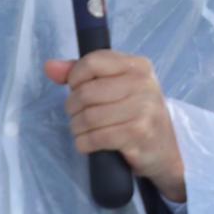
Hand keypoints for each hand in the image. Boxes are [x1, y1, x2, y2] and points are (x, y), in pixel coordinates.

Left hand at [44, 51, 185, 200]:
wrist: (164, 151)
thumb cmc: (136, 115)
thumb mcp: (116, 87)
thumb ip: (82, 73)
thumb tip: (50, 67)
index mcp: (139, 66)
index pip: (93, 62)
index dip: (75, 78)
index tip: (77, 89)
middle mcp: (144, 84)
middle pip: (86, 92)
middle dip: (73, 108)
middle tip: (78, 116)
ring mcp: (144, 109)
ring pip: (88, 117)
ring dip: (77, 128)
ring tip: (83, 131)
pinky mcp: (139, 134)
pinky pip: (96, 137)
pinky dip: (84, 143)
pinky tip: (89, 143)